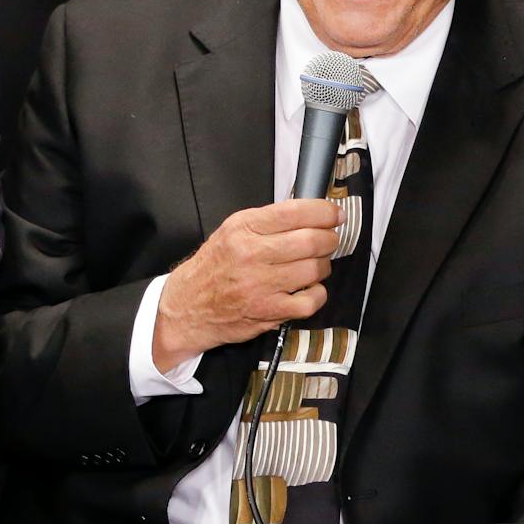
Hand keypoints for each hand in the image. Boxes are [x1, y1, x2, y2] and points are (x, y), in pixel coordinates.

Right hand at [153, 200, 341, 367]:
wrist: (188, 305)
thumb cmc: (214, 267)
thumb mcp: (231, 231)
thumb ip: (267, 222)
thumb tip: (311, 215)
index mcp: (244, 228)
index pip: (295, 212)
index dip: (324, 212)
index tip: (335, 215)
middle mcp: (251, 254)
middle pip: (311, 241)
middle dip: (329, 239)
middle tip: (329, 241)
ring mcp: (260, 285)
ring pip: (315, 269)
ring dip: (323, 266)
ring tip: (315, 266)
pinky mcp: (268, 311)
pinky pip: (310, 301)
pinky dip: (318, 294)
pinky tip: (309, 289)